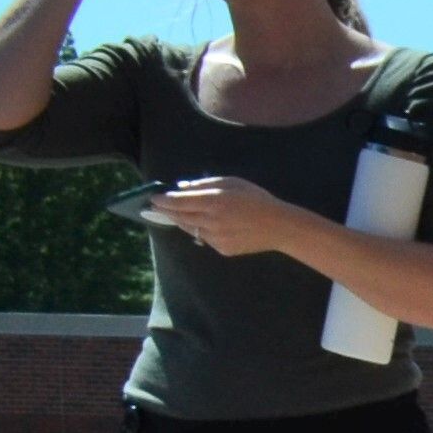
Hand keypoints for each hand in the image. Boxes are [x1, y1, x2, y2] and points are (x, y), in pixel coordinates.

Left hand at [142, 176, 307, 258]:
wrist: (280, 226)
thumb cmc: (256, 199)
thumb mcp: (231, 182)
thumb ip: (204, 184)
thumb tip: (182, 188)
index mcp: (213, 201)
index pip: (178, 201)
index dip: (163, 200)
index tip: (153, 198)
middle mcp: (211, 221)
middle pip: (180, 216)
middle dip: (167, 211)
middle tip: (157, 207)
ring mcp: (216, 237)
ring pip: (190, 229)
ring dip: (182, 221)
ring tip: (177, 215)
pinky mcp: (223, 249)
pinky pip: (205, 239)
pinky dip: (202, 231)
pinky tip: (209, 226)